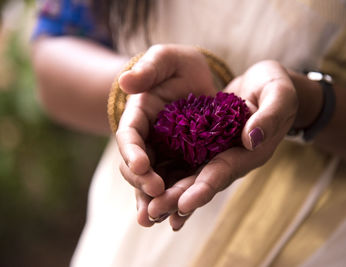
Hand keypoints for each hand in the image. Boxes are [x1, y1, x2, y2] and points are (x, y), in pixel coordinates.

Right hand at [116, 44, 216, 226]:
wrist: (197, 81)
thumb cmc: (178, 66)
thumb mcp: (166, 59)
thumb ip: (148, 68)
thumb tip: (124, 81)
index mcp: (138, 116)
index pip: (129, 136)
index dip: (132, 152)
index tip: (140, 166)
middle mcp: (147, 139)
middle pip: (138, 165)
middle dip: (143, 181)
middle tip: (154, 194)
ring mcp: (163, 153)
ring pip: (153, 180)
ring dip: (152, 201)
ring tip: (155, 219)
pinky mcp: (182, 162)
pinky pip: (175, 183)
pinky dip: (174, 200)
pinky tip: (176, 219)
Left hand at [148, 60, 298, 229]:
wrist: (265, 88)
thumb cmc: (277, 88)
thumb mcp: (279, 95)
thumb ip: (269, 116)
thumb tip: (252, 139)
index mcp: (251, 152)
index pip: (224, 171)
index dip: (204, 188)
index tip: (184, 204)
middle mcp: (232, 159)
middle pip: (202, 182)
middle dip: (178, 198)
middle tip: (153, 213)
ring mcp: (218, 155)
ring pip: (191, 177)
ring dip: (170, 193)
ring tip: (147, 209)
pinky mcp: (206, 146)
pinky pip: (186, 162)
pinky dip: (170, 175)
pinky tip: (150, 187)